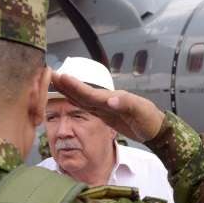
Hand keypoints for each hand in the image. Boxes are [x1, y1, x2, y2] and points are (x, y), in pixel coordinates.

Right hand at [51, 71, 165, 141]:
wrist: (155, 129)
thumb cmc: (149, 120)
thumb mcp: (141, 112)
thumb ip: (126, 105)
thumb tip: (110, 100)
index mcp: (112, 98)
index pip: (89, 93)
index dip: (74, 87)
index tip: (59, 77)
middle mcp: (106, 100)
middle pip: (82, 92)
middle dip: (66, 84)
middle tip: (48, 74)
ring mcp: (105, 106)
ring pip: (82, 97)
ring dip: (68, 90)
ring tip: (53, 81)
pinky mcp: (105, 114)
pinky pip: (87, 106)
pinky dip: (75, 100)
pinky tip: (67, 96)